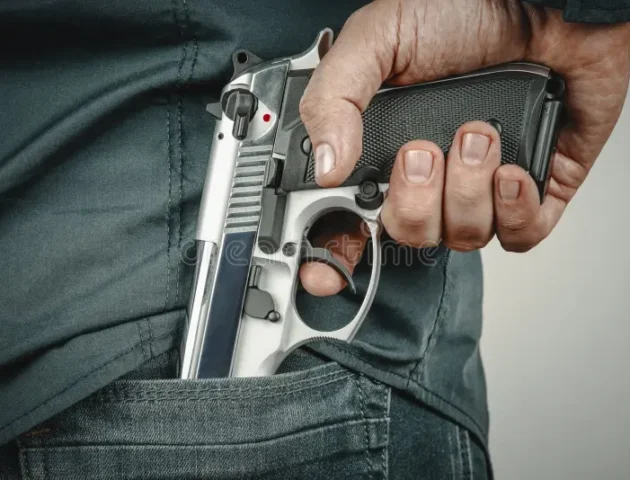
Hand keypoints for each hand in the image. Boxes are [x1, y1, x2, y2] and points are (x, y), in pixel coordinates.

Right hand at [298, 0, 629, 295]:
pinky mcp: (530, 190)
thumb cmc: (464, 12)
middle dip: (415, 202)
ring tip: (477, 138)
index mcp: (383, 147)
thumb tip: (325, 166)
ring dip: (468, 191)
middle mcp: (429, 174)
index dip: (335, 250)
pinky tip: (508, 171)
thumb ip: (336, 98)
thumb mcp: (377, 39)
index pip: (350, 216)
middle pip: (408, 234)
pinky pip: (517, 235)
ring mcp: (478, 185)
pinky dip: (513, 211)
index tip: (323, 272)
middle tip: (424, 152)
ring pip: (463, 236)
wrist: (546, 1)